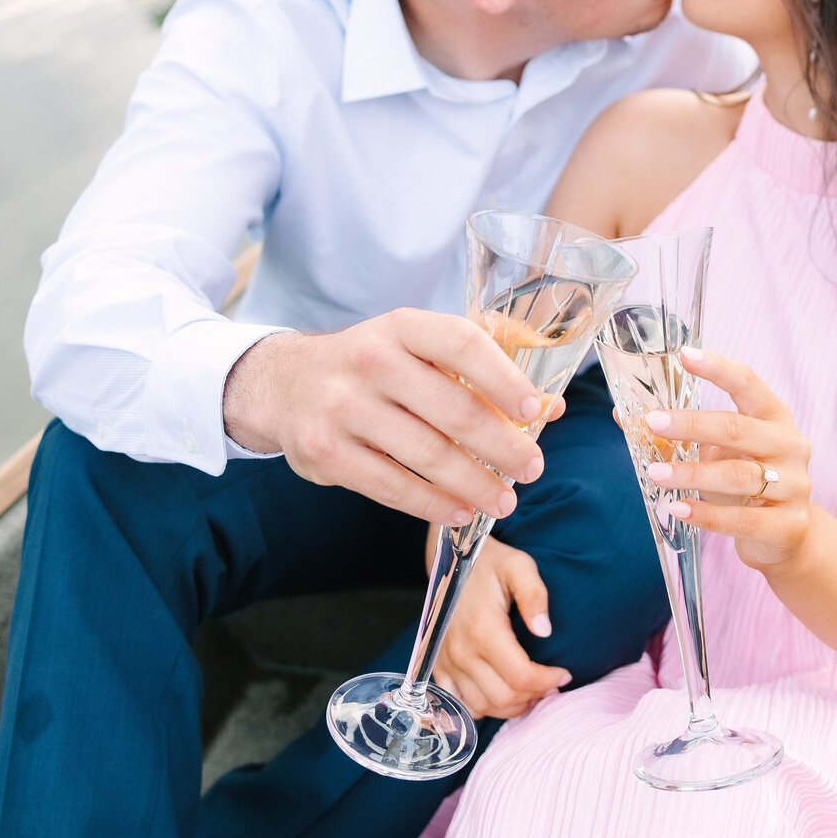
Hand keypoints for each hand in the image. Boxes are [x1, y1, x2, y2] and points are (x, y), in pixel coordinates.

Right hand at [222, 309, 563, 524]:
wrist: (285, 384)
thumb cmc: (374, 366)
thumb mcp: (417, 347)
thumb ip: (482, 370)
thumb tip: (551, 408)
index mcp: (401, 326)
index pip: (462, 344)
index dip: (504, 378)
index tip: (535, 410)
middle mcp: (369, 360)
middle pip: (451, 409)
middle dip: (501, 446)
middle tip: (533, 468)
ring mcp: (342, 408)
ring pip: (426, 455)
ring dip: (475, 483)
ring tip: (505, 499)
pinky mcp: (325, 453)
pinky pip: (391, 487)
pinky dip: (432, 504)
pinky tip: (460, 511)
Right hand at [428, 527, 570, 718]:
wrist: (451, 558)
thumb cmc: (489, 563)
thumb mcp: (519, 566)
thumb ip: (535, 595)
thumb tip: (544, 630)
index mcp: (483, 629)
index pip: (521, 676)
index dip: (548, 681)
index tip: (564, 673)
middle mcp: (461, 651)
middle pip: (504, 697)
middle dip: (534, 695)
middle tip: (551, 683)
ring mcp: (446, 660)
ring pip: (483, 707)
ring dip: (511, 705)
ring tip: (531, 689)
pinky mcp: (437, 665)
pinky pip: (459, 703)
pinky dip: (482, 707)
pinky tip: (501, 694)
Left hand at [645, 348, 812, 575]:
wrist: (786, 536)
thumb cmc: (744, 484)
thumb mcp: (717, 453)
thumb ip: (679, 435)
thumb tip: (624, 416)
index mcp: (774, 416)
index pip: (748, 383)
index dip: (717, 368)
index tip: (684, 354)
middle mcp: (790, 445)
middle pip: (738, 429)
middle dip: (692, 425)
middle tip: (652, 423)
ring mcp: (795, 485)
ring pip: (739, 475)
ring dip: (692, 473)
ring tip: (656, 473)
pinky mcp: (789, 525)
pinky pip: (743, 519)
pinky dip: (707, 514)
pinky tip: (678, 508)